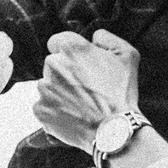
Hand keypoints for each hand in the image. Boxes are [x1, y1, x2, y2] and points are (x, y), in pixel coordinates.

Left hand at [33, 30, 139, 147]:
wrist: (113, 131)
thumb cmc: (121, 93)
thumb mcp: (128, 55)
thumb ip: (107, 38)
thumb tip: (94, 37)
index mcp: (71, 48)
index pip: (57, 41)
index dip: (69, 53)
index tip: (79, 65)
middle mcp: (53, 65)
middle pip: (52, 64)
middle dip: (64, 73)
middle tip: (84, 88)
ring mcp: (44, 88)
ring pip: (48, 85)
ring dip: (59, 92)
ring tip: (80, 104)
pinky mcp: (40, 109)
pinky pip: (44, 106)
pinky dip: (55, 111)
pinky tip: (72, 116)